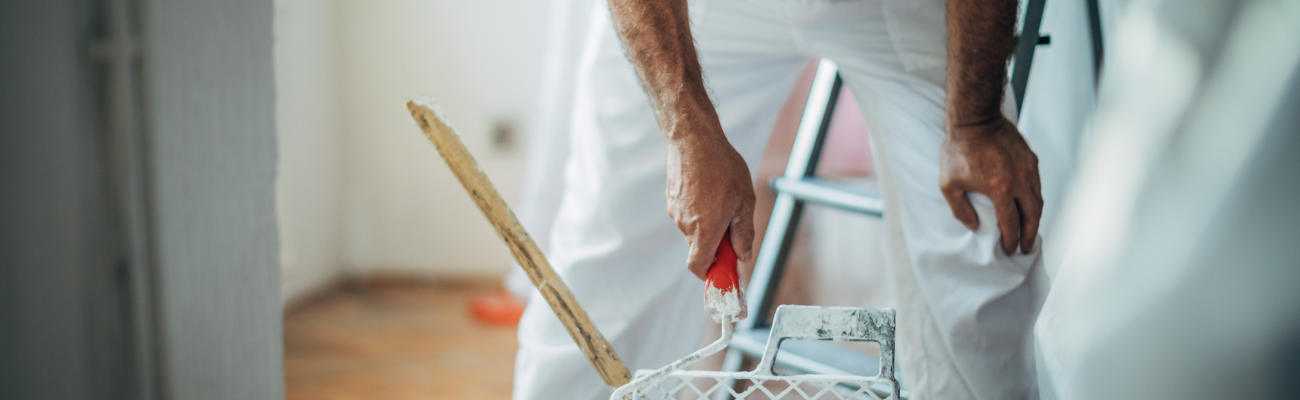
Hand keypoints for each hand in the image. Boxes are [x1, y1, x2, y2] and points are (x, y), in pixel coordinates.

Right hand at [666, 132, 756, 279]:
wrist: (694, 139)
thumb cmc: (722, 168)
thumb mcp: (745, 202)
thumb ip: (744, 233)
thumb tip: (744, 255)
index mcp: (704, 230)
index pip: (697, 267)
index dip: (709, 273)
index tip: (723, 269)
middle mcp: (686, 225)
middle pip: (699, 247)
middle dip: (715, 242)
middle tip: (732, 224)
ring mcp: (675, 211)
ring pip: (693, 228)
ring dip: (707, 222)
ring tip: (721, 197)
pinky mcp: (671, 198)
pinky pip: (687, 212)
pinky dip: (698, 208)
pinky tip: (709, 188)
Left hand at [940, 117, 1042, 254]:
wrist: (975, 119)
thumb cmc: (958, 150)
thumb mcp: (949, 183)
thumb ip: (960, 209)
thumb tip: (975, 226)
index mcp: (1001, 190)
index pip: (1011, 223)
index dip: (1012, 239)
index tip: (1011, 249)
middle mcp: (1020, 181)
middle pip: (1032, 216)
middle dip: (1030, 234)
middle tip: (1026, 247)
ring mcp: (1028, 169)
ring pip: (1038, 200)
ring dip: (1035, 218)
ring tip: (1030, 230)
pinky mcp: (1031, 159)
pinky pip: (1037, 185)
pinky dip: (1035, 200)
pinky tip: (1029, 205)